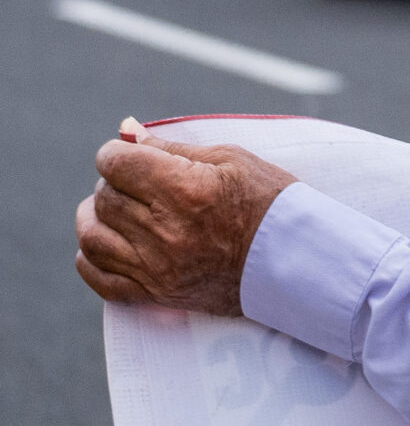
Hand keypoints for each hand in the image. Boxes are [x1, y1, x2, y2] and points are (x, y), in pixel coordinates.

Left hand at [74, 129, 297, 314]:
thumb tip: (127, 131)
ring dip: (97, 218)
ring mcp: (159, 267)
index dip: (118, 153)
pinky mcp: (158, 294)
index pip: (116, 163)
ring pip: (92, 237)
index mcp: (186, 189)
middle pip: (105, 197)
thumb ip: (172, 147)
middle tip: (140, 183)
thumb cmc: (271, 202)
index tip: (132, 155)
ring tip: (118, 210)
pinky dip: (91, 259)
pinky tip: (109, 242)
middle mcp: (167, 231)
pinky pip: (100, 279)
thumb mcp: (231, 160)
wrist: (301, 261)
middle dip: (116, 184)